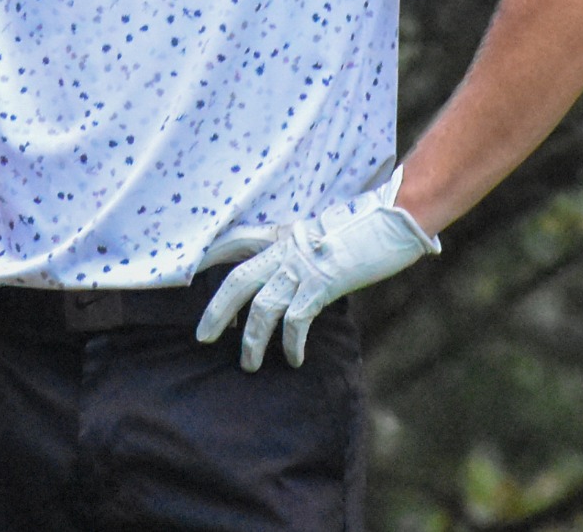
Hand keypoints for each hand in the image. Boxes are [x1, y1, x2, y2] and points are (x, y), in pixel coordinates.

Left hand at [195, 168, 439, 370]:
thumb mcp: (321, 232)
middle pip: (236, 281)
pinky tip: (294, 359)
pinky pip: (296, 319)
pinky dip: (291, 342)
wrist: (392, 218)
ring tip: (248, 364)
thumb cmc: (363, 226)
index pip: (233, 241)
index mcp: (281, 233)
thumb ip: (301, 249)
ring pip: (262, 307)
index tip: (190, 272)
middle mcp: (283, 249)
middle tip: (202, 336)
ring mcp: (301, 267)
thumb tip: (293, 269)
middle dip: (217, 311)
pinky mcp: (322, 284)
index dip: (210, 256)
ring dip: (252, 340)